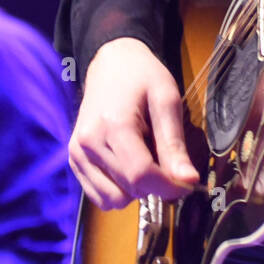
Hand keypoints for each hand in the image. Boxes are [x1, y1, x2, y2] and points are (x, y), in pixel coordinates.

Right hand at [69, 37, 199, 208]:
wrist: (112, 64)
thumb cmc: (144, 77)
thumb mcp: (167, 100)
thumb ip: (174, 143)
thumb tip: (189, 181)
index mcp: (114, 126)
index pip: (141, 174)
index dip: (168, 186)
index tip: (188, 184)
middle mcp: (88, 145)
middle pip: (128, 189)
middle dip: (154, 185)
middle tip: (165, 160)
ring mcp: (77, 155)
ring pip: (112, 200)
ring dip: (135, 190)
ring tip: (145, 158)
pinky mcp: (74, 161)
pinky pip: (99, 196)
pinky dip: (119, 189)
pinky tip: (129, 165)